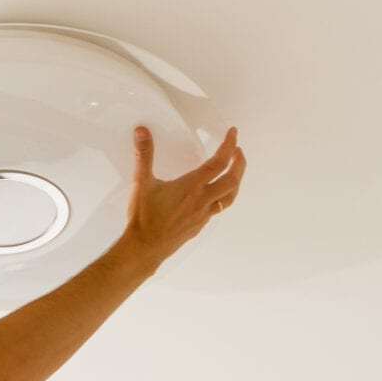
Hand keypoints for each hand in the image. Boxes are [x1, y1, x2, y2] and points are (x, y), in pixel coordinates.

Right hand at [120, 125, 245, 270]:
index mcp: (191, 187)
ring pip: (230, 197)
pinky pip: (218, 209)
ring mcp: (203, 215)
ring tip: (235, 171)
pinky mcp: (199, 225)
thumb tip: (142, 132)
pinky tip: (216, 195)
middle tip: (238, 151)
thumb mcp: (141, 183)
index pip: (219, 162)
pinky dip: (223, 197)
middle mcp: (201, 200)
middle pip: (232, 180)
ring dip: (236, 181)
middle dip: (240, 163)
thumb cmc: (143, 218)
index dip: (229, 145)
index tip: (233, 134)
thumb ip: (143, 155)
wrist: (144, 248)